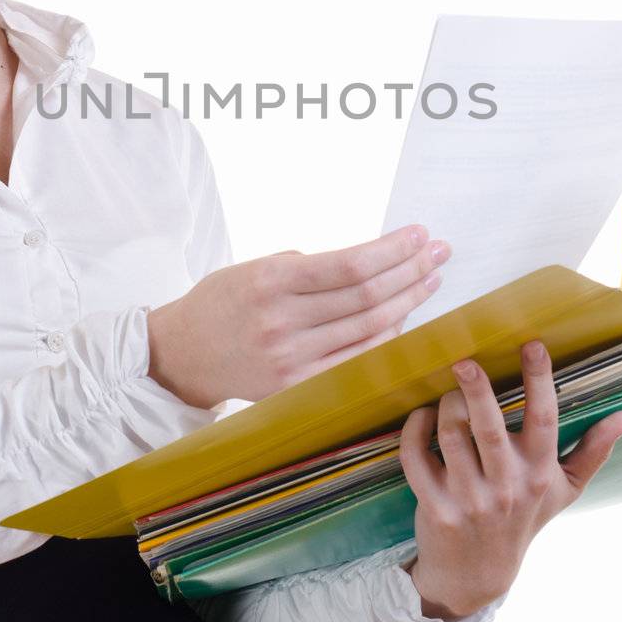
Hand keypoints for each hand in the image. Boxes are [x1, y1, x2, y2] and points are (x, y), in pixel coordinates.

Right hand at [146, 225, 449, 407]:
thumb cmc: (224, 301)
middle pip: (367, 296)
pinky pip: (357, 361)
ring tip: (430, 280)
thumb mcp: (255, 268)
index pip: (349, 265)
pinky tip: (403, 318)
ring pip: (369, 329)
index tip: (419, 234)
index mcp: (270, 281)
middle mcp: (281, 322)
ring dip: (408, 302)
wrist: (183, 354)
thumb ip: (308, 266)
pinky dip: (386, 338)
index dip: (393, 250)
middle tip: (438, 251)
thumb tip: (372, 259)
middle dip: (411, 271)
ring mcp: (290, 360)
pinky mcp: (296, 387)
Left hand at [398, 340, 621, 619]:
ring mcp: (468, 497)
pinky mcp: (434, 505)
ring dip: (444, 406)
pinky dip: (414, 430)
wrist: (477, 572)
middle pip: (489, 428)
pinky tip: (421, 415)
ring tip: (447, 393)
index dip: (539, 380)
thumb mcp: (564, 490)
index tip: (533, 345)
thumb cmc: (523, 518)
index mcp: (539, 472)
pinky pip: (417, 458)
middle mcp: (506, 485)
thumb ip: (593, 451)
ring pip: (450, 436)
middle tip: (465, 361)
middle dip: (477, 391)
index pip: (544, 420)